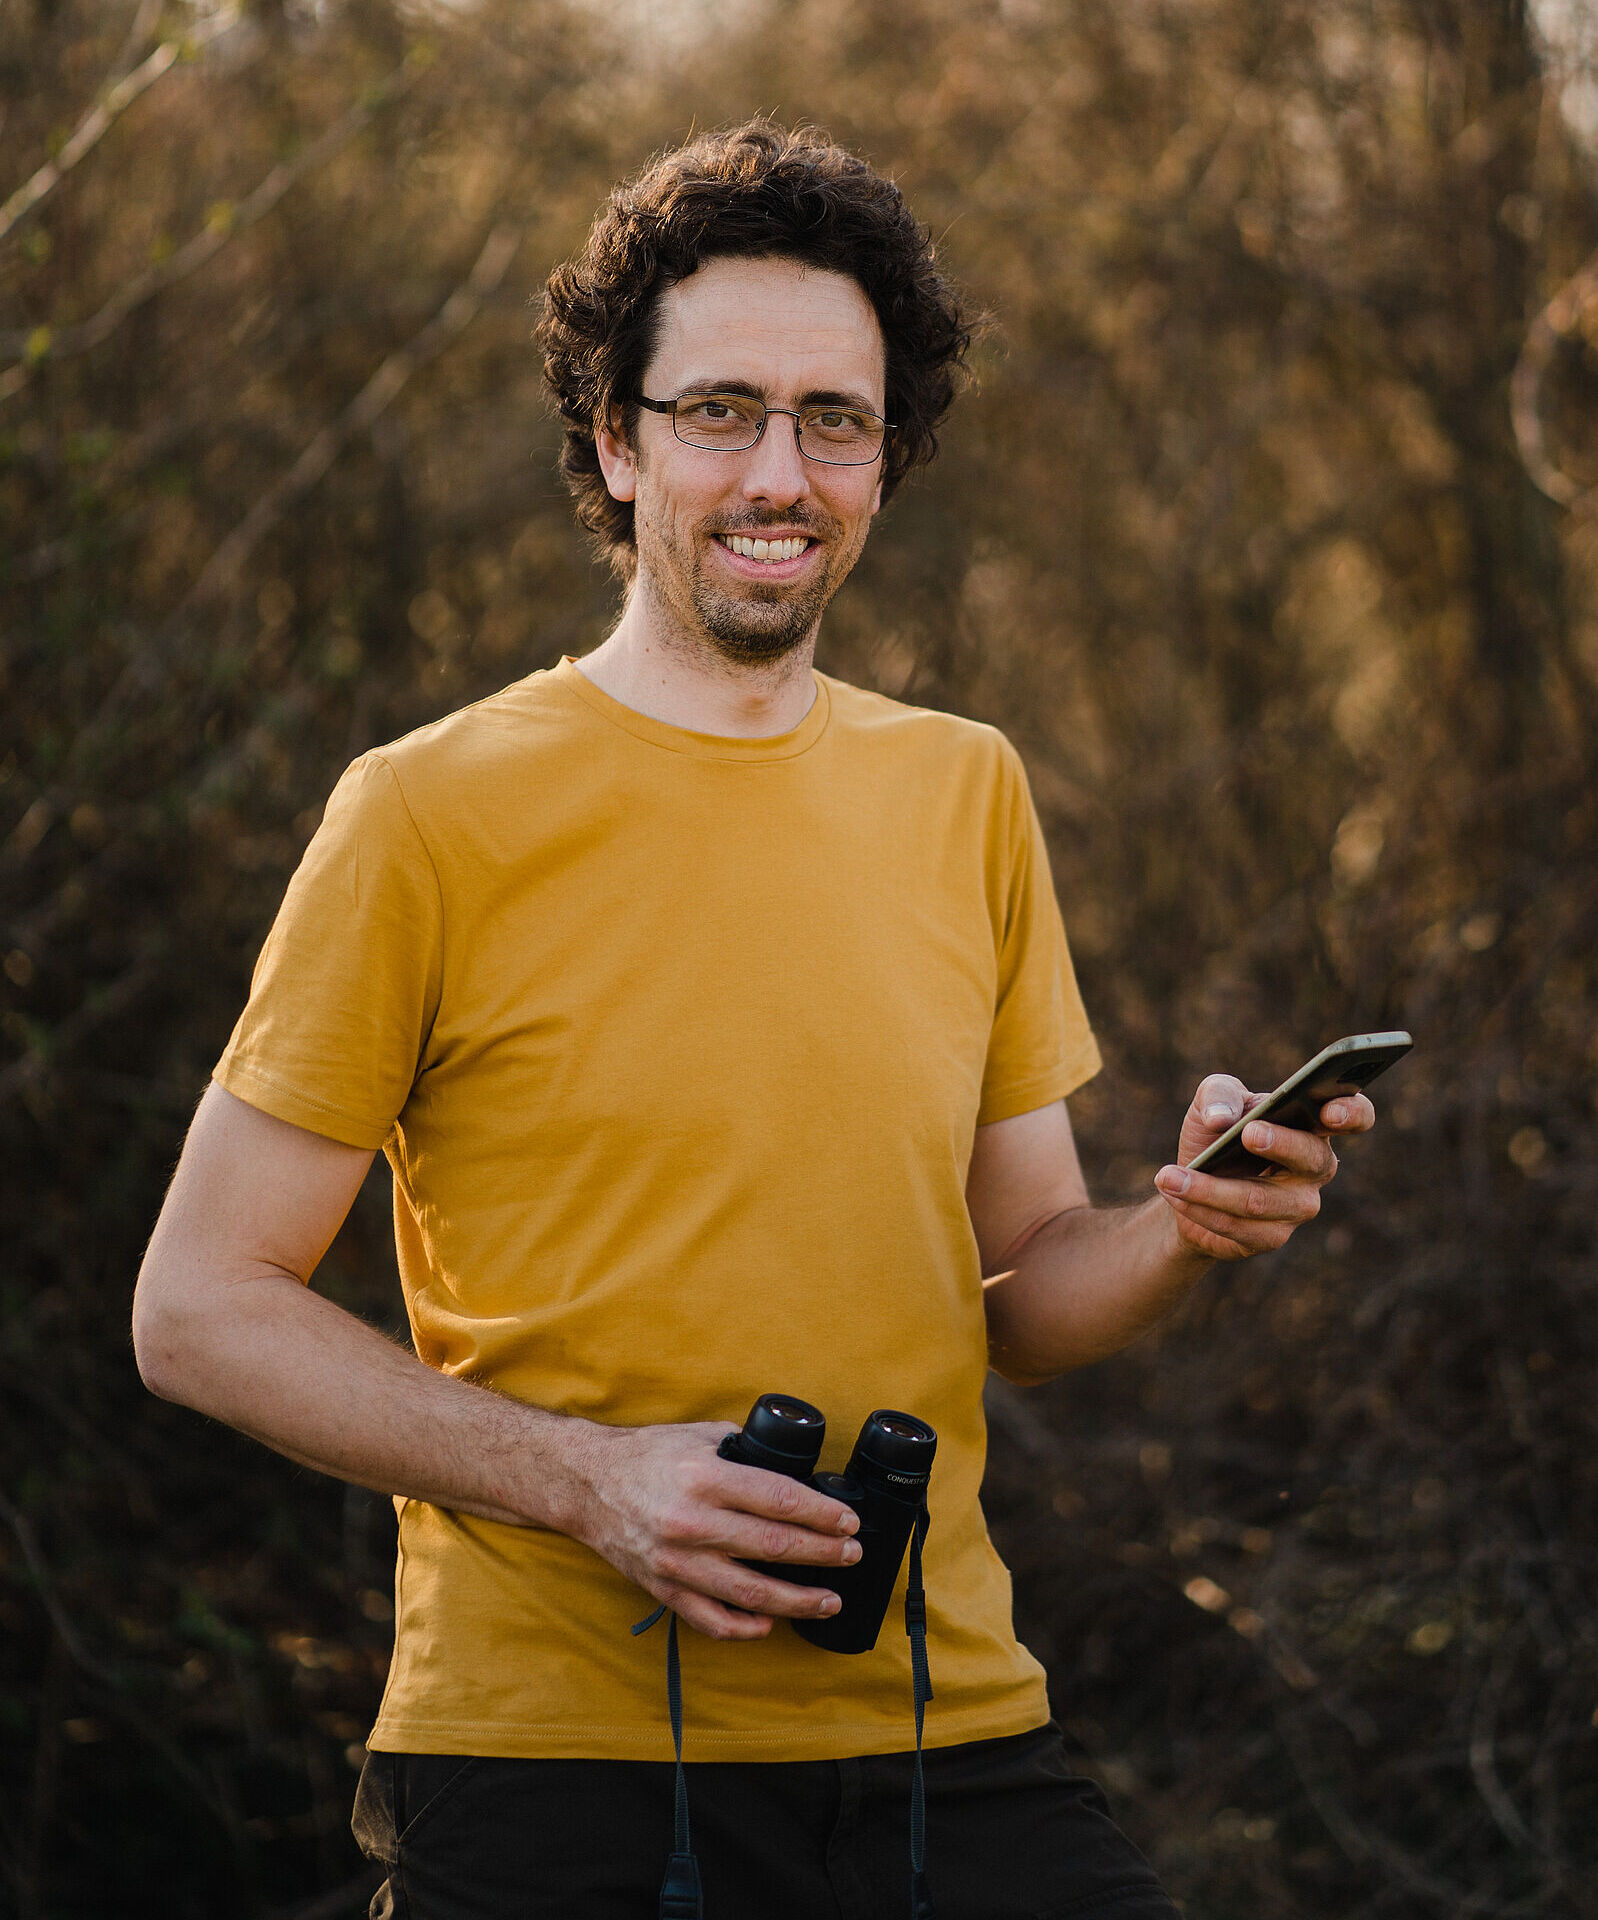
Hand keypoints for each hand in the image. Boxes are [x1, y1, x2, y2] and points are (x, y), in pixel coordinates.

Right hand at [568, 1420, 861, 1640]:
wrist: (587, 1483)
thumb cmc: (648, 1455)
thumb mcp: (699, 1435)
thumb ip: (744, 1450)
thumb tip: (791, 1470)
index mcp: (705, 1477)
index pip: (780, 1500)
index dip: (822, 1515)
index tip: (848, 1523)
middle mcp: (691, 1522)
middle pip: (775, 1547)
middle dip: (823, 1554)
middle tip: (851, 1555)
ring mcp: (676, 1561)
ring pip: (750, 1594)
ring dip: (798, 1601)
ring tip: (829, 1599)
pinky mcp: (663, 1588)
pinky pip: (710, 1619)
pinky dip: (744, 1628)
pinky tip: (771, 1624)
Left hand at [1151, 1073, 1375, 1261]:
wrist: (1186, 1182)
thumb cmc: (1213, 1134)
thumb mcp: (1210, 1102)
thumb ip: (1218, 1093)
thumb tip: (1222, 1118)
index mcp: (1312, 1124)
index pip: (1354, 1116)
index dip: (1352, 1113)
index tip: (1331, 1110)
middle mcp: (1315, 1166)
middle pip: (1311, 1158)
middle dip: (1280, 1143)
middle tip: (1248, 1132)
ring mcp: (1298, 1205)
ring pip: (1259, 1200)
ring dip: (1208, 1188)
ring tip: (1169, 1175)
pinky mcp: (1271, 1236)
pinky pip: (1236, 1226)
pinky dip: (1198, 1207)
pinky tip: (1173, 1193)